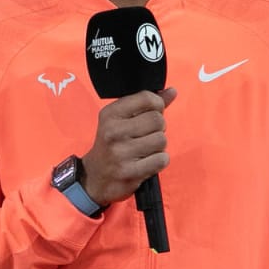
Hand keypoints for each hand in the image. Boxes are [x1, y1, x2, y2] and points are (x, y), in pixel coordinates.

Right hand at [81, 88, 177, 204]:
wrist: (95, 177)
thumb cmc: (112, 144)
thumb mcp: (121, 120)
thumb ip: (147, 105)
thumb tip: (172, 91)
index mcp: (110, 114)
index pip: (146, 98)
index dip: (158, 104)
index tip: (154, 112)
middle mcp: (113, 132)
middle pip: (157, 120)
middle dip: (158, 128)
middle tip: (147, 135)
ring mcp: (120, 153)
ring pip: (161, 140)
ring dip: (159, 146)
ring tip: (145, 150)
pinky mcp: (129, 172)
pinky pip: (161, 160)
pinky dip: (159, 161)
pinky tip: (146, 162)